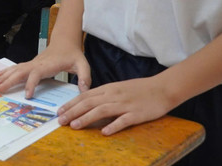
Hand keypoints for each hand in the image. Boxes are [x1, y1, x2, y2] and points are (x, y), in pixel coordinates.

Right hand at [0, 39, 90, 98]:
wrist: (65, 41)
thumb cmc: (73, 54)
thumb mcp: (82, 64)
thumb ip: (84, 76)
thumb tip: (85, 90)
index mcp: (48, 64)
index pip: (37, 73)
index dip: (31, 84)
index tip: (27, 95)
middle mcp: (37, 63)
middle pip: (21, 71)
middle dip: (9, 80)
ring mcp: (32, 63)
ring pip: (15, 70)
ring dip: (4, 77)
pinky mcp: (30, 65)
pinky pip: (16, 69)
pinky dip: (5, 72)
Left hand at [56, 75, 174, 135]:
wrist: (162, 88)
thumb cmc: (140, 89)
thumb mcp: (119, 89)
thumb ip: (104, 96)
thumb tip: (89, 105)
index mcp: (109, 89)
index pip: (85, 96)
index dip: (71, 104)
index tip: (60, 111)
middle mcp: (114, 95)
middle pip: (89, 103)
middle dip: (73, 112)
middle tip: (61, 121)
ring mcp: (125, 104)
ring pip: (102, 110)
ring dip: (86, 118)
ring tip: (74, 126)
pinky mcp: (136, 114)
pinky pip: (123, 120)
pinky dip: (113, 126)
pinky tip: (104, 132)